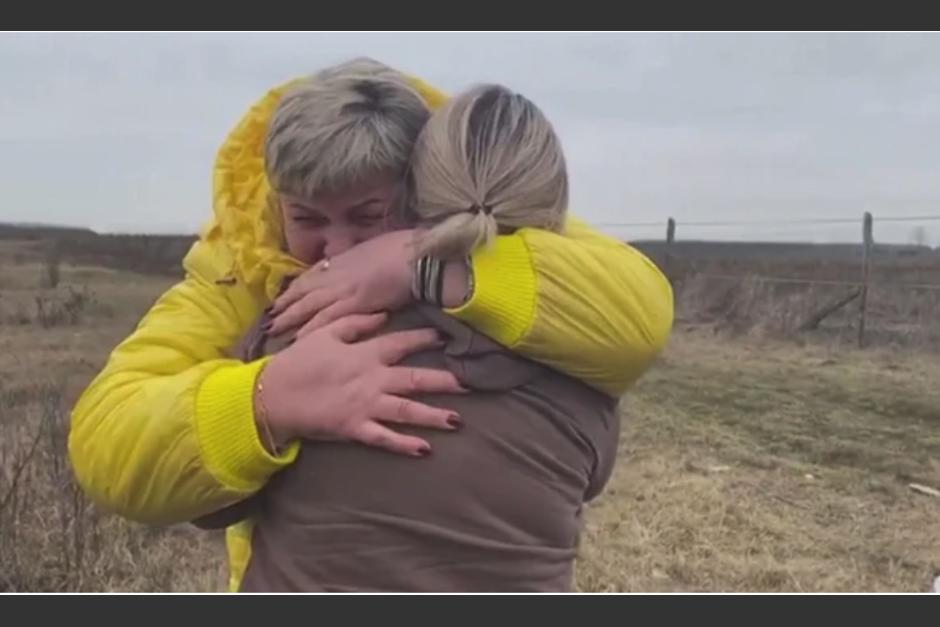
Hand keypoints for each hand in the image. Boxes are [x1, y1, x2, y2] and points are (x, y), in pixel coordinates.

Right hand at [258, 312, 465, 456]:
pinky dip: (404, 444)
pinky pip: (384, 438)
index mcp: (365, 353)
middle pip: (414, 379)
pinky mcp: (354, 428)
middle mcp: (371, 379)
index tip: (445, 336)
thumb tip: (383, 314)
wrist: (273, 395)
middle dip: (443, 382)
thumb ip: (356, 322)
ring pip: (406, 411)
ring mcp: (365, 405)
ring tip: (458, 421)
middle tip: (469, 384)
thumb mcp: (326, 333)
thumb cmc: (299, 361)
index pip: (401, 342)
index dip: (424, 338)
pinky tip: (425, 449)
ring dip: (433, 416)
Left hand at [269, 230, 415, 338]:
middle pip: (304, 290)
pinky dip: (311, 328)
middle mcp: (338, 273)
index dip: (296, 287)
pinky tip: (299, 338)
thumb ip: (360, 257)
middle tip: (270, 317)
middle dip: (286, 304)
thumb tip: (356, 261)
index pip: (312, 274)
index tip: (283, 296)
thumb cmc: (404, 247)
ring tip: (275, 329)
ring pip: (309, 305)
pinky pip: (327, 318)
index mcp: (344, 258)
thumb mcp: (375, 246)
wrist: (419, 256)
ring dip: (290, 317)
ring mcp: (344, 288)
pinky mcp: (355, 304)